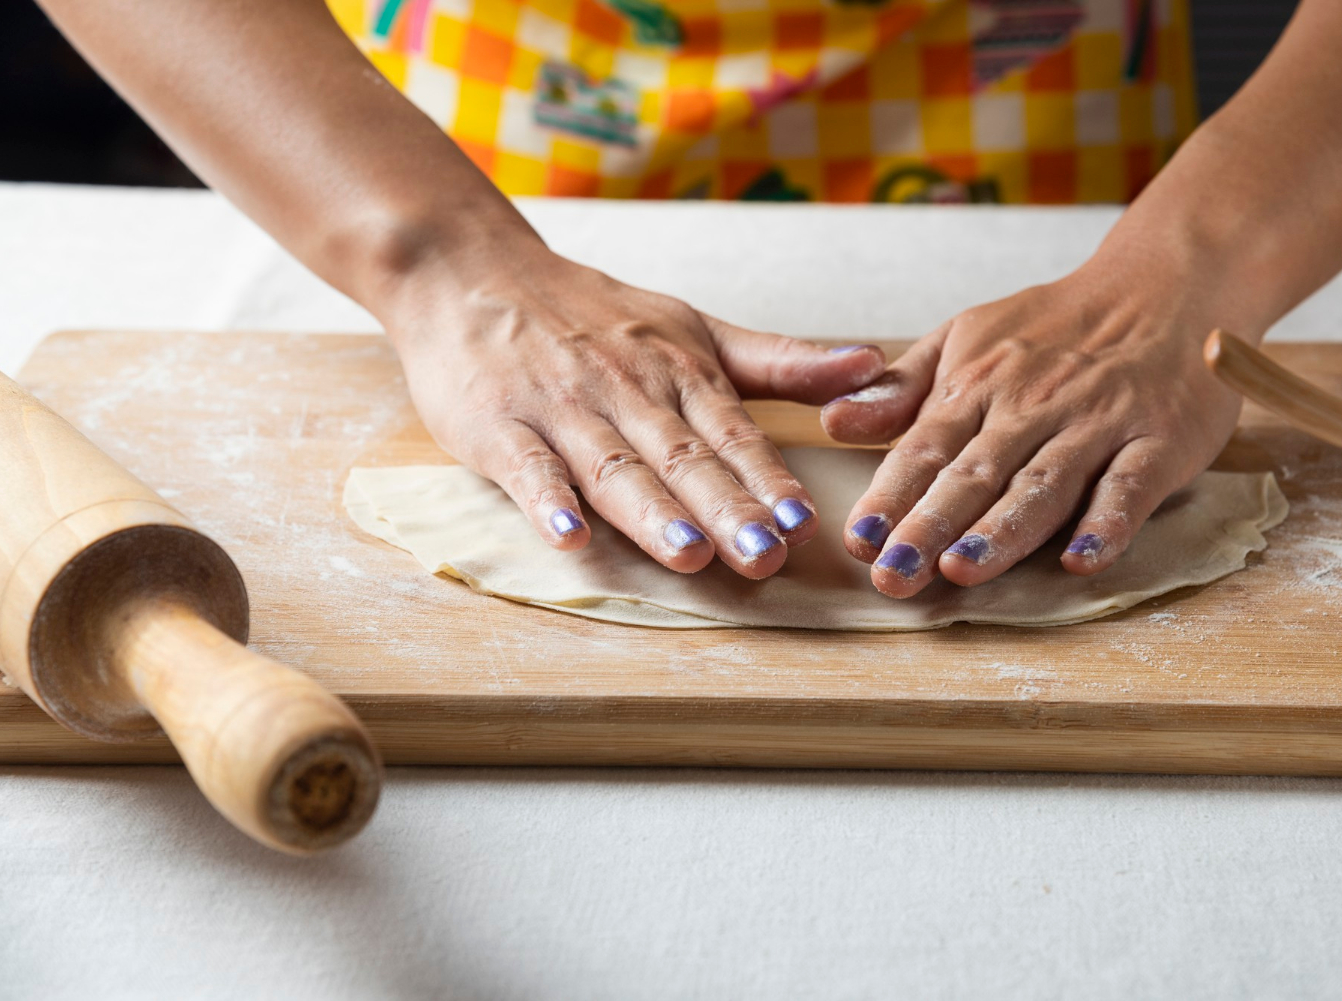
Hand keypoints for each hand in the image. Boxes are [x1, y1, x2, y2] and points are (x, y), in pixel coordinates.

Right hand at [390, 245, 885, 578]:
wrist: (468, 268)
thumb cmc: (589, 312)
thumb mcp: (692, 328)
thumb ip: (778, 361)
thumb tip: (872, 365)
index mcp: (678, 371)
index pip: (732, 434)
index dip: (768, 480)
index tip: (805, 523)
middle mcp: (626, 390)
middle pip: (681, 457)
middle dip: (726, 508)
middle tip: (765, 556)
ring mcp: (560, 409)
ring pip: (614, 466)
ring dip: (652, 512)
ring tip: (690, 553)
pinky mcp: (496, 426)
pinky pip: (526, 468)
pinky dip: (546, 502)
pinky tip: (570, 538)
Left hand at [819, 267, 1246, 597]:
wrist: (1165, 286)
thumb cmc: (1054, 327)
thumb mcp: (967, 337)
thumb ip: (903, 388)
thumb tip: (833, 421)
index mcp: (980, 383)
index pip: (925, 447)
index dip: (891, 495)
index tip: (860, 540)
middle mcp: (1033, 404)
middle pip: (975, 473)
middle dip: (930, 526)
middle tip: (893, 575)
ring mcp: (1098, 422)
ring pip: (1044, 483)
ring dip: (1002, 530)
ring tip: (961, 571)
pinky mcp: (1159, 440)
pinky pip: (1131, 484)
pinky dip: (1108, 522)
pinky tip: (1080, 559)